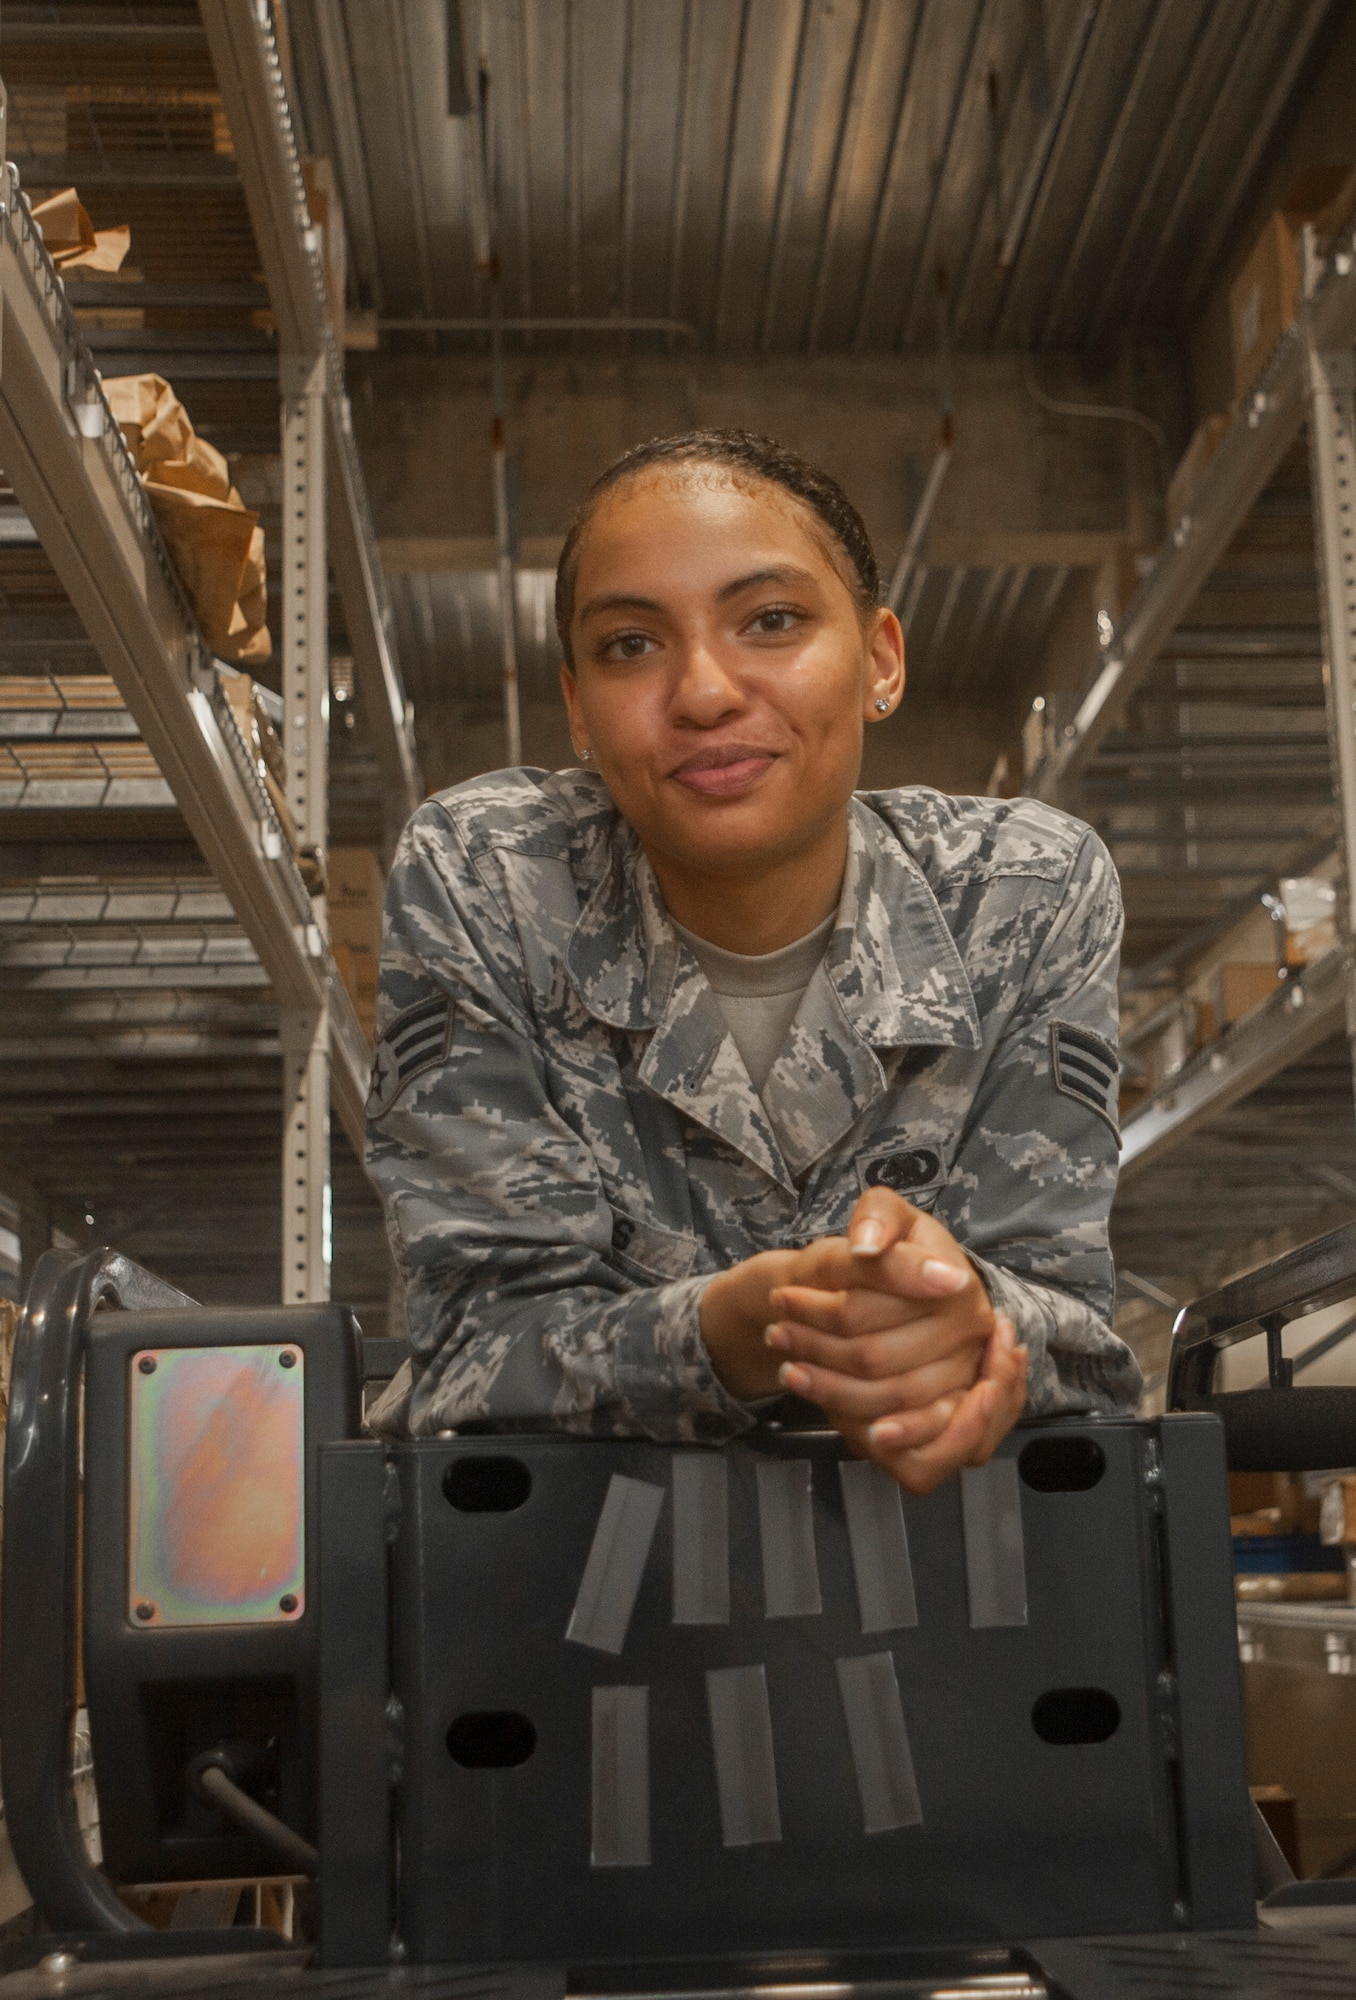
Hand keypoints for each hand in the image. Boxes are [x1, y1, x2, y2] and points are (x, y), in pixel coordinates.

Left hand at [703, 1185, 1026, 1493]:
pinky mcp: (952, 1430)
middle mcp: (974, 1349)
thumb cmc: (889, 1255)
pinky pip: (920, 1461)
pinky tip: (831, 1413)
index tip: (780, 1298)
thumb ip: (879, 1217)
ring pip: (893, 1413)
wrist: (895, 1296)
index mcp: (960, 1299)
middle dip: (818, 1354)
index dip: (823, 1311)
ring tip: (789, 1371)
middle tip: (776, 1335)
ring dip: (831, 1395)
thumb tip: (868, 1247)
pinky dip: (872, 1439)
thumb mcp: (886, 1215)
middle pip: (878, 1366)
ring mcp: (967, 1393)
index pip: (875, 1316)